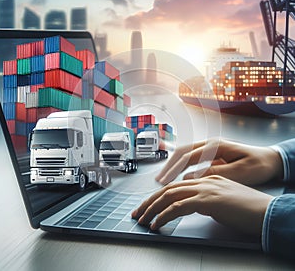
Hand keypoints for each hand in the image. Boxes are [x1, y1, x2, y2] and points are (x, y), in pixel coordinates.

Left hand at [132, 175, 273, 235]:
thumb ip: (206, 200)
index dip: (158, 197)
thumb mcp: (222, 201)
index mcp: (206, 179)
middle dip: (149, 202)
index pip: (176, 186)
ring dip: (152, 208)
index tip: (148, 207)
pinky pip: (178, 207)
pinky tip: (157, 224)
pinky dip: (164, 216)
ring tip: (142, 220)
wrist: (266, 212)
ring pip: (169, 196)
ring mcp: (205, 189)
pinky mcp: (207, 200)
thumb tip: (194, 206)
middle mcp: (203, 181)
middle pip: (168, 189)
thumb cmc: (247, 209)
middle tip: (138, 213)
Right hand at [155, 138, 283, 184]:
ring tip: (163, 177)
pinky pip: (191, 158)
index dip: (174, 170)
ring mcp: (210, 148)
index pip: (188, 157)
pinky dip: (180, 166)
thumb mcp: (238, 171)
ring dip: (173, 165)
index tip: (165, 181)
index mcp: (215, 146)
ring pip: (185, 154)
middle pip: (182, 152)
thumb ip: (214, 173)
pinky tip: (176, 174)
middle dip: (169, 166)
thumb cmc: (257, 165)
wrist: (269, 159)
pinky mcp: (211, 155)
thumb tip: (191, 178)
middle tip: (159, 179)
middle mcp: (210, 144)